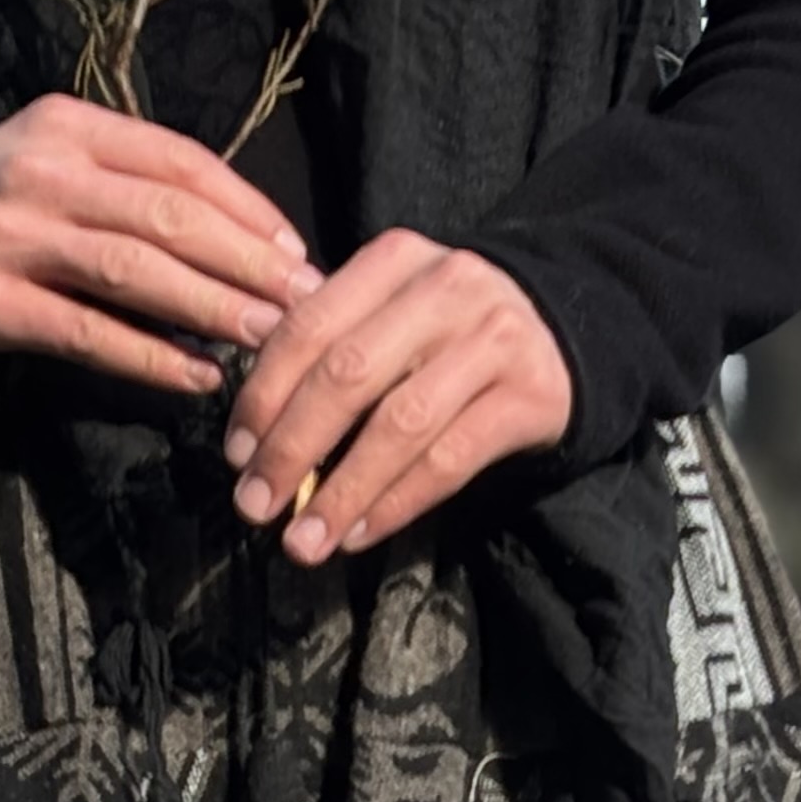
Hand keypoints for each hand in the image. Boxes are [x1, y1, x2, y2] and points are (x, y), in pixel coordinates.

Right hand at [0, 95, 319, 397]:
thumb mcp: (54, 161)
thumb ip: (129, 181)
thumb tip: (240, 233)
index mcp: (70, 127)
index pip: (179, 161)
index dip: (247, 208)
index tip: (297, 251)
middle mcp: (43, 171)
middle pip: (167, 215)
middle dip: (246, 261)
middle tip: (303, 302)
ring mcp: (13, 237)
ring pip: (133, 270)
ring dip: (210, 306)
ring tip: (266, 337)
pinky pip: (87, 333)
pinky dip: (150, 357)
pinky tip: (198, 376)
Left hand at [225, 232, 574, 561]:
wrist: (564, 329)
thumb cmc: (452, 333)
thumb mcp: (393, 311)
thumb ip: (331, 344)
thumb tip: (254, 431)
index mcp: (394, 261)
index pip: (311, 326)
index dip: (265, 395)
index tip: (236, 452)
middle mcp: (446, 289)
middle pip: (349, 374)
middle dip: (292, 448)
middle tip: (255, 504)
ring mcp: (493, 340)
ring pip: (400, 424)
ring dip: (341, 491)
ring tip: (303, 540)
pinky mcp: (529, 396)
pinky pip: (450, 459)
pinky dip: (397, 502)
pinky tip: (360, 533)